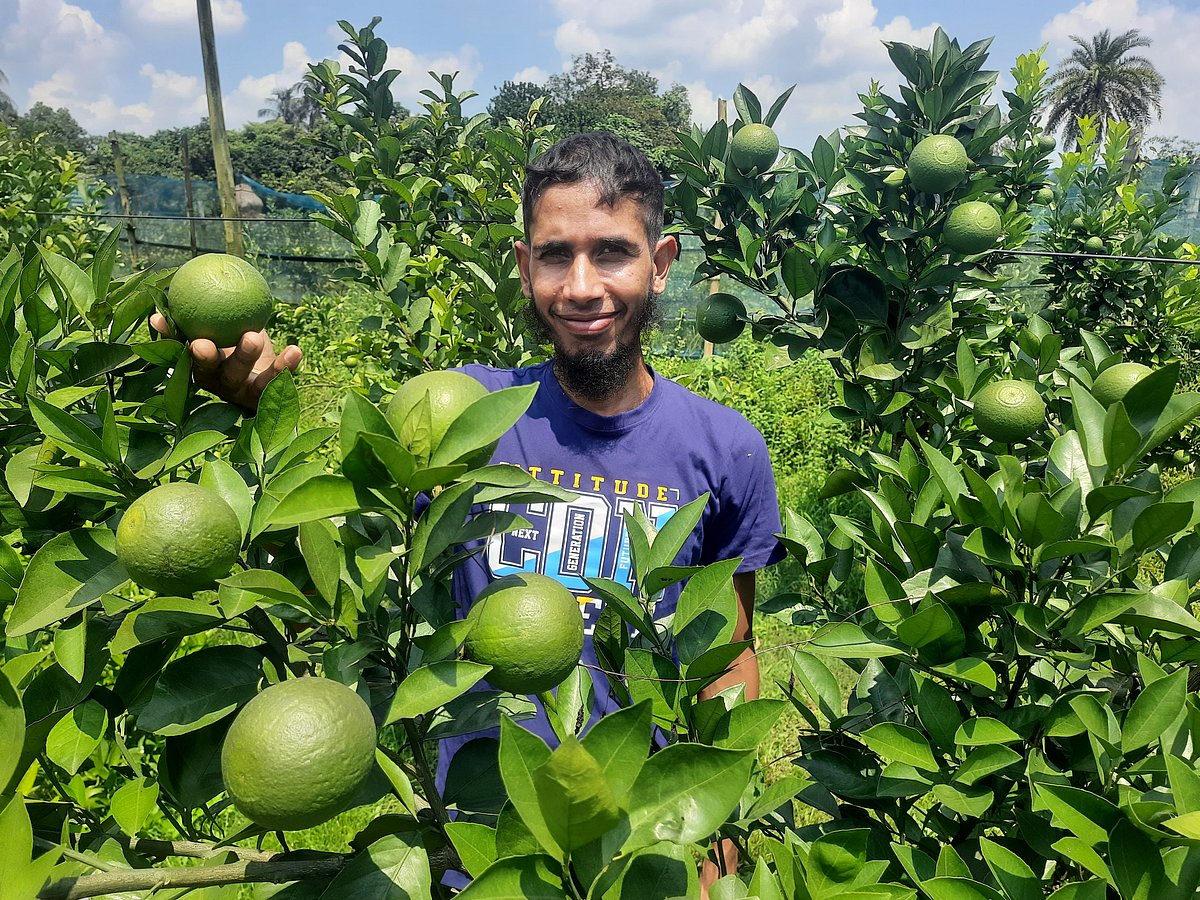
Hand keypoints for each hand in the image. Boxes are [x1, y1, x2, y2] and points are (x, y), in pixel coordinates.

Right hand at [150, 313, 301, 412]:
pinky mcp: (263, 398)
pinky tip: (295, 349)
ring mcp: (238, 392)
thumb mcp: (224, 320)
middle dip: (202, 357)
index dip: (167, 336)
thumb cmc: (239, 336)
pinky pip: (275, 381)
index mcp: (197, 362)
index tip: (159, 318)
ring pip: (239, 377)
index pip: (177, 350)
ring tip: (254, 336)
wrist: (270, 370)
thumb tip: (196, 269)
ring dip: (244, 357)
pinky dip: (286, 365)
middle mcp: (214, 381)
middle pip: (206, 371)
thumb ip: (209, 303)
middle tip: (201, 342)